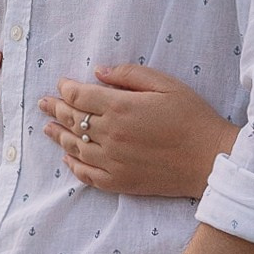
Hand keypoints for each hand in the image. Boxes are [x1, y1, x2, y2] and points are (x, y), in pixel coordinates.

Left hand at [39, 65, 237, 199]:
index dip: (67, 88)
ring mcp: (113, 161)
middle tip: (43, 104)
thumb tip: (98, 72)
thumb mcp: (166, 84)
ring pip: (75, 147)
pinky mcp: (120, 182)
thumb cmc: (193, 117)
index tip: (62, 84)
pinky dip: (74, 166)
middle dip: (55, 109)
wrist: (210, 159)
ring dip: (59, 136)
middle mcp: (110, 135)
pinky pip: (87, 175)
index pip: (80, 96)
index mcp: (120, 108)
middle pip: (73, 120)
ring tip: (48, 128)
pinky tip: (68, 159)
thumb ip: (129, 75)